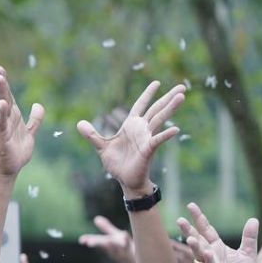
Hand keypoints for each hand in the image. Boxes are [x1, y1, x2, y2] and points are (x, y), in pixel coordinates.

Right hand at [0, 66, 43, 176]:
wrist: (11, 168)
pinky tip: (2, 104)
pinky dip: (1, 113)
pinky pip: (1, 123)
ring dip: (1, 93)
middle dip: (0, 83)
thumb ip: (35, 119)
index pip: (8, 96)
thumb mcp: (31, 132)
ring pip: (2, 107)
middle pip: (4, 97)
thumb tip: (38, 104)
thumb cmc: (17, 151)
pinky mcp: (2, 137)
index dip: (4, 83)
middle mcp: (6, 119)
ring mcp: (3, 127)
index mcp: (13, 116)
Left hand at [77, 81, 184, 195]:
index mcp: (131, 126)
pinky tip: (175, 129)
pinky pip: (157, 140)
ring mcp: (146, 138)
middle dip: (167, 98)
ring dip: (170, 108)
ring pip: (160, 120)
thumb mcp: (101, 146)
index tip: (156, 82)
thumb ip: (92, 134)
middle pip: (156, 109)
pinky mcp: (148, 150)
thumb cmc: (117, 163)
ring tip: (181, 96)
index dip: (147, 94)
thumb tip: (79, 123)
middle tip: (182, 86)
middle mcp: (141, 130)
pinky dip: (166, 135)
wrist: (124, 180)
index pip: (140, 106)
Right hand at [79, 216, 136, 262]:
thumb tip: (96, 218)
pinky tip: (124, 236)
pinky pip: (130, 246)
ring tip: (108, 240)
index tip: (82, 241)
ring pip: (117, 247)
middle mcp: (115, 249)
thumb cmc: (125, 249)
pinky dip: (126, 241)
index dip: (90, 240)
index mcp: (109, 245)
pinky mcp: (134, 252)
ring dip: (112, 244)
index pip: (98, 242)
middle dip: (98, 243)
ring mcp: (125, 252)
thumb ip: (106, 228)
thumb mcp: (115, 237)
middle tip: (90, 243)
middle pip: (105, 245)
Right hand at [176, 203, 259, 262]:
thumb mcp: (248, 253)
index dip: (199, 218)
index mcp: (217, 247)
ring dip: (195, 246)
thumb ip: (249, 237)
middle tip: (179, 219)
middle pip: (198, 239)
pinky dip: (209, 260)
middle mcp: (211, 254)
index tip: (190, 205)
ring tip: (189, 237)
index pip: (206, 229)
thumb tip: (253, 219)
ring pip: (201, 254)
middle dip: (189, 230)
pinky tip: (207, 252)